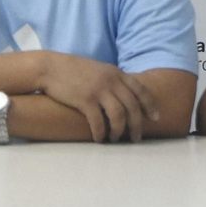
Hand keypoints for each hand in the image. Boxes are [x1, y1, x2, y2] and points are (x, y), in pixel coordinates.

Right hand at [37, 53, 159, 142]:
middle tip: (137, 138)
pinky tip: (99, 139)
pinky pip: (99, 122)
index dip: (150, 105)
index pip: (140, 90)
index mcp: (116, 73)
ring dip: (120, 131)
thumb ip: (112, 80)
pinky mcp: (85, 100)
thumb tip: (122, 96)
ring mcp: (98, 90)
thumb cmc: (72, 70)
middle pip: (132, 106)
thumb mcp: (98, 69)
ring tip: (116, 139)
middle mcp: (111, 81)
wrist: (50, 67)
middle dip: (137, 125)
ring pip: (119, 116)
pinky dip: (101, 133)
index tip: (155, 118)